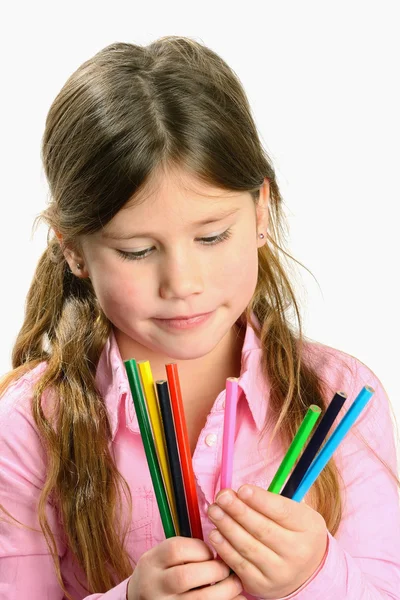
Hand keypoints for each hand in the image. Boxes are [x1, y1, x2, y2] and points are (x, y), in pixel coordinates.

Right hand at [127, 535, 244, 599]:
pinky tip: (237, 599)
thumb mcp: (165, 556)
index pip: (176, 550)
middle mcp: (154, 585)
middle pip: (184, 577)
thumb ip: (187, 551)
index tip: (212, 552)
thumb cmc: (163, 572)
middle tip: (227, 569)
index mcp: (152, 562)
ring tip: (236, 584)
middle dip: (214, 571)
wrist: (144, 598)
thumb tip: (224, 545)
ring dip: (224, 591)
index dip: (201, 549)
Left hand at [207, 484, 327, 598]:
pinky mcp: (262, 586)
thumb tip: (239, 493)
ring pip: (249, 548)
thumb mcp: (295, 513)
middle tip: (222, 497)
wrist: (306, 572)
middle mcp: (297, 553)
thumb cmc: (295, 532)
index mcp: (307, 528)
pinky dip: (225, 549)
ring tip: (214, 511)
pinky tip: (215, 534)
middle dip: (239, 511)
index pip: (281, 512)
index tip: (242, 489)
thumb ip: (271, 502)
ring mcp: (279, 573)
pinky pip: (240, 566)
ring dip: (227, 528)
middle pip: (263, 530)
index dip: (260, 500)